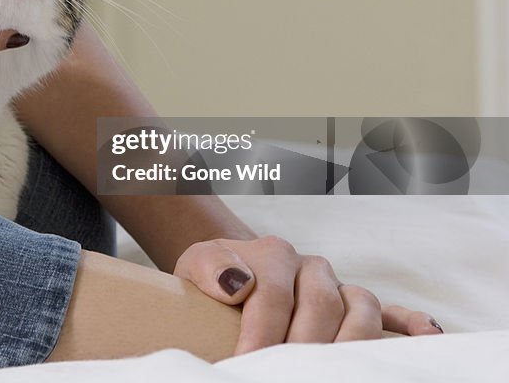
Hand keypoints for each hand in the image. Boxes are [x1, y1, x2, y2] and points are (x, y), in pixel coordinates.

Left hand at [174, 236, 442, 353]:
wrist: (231, 269)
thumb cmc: (213, 275)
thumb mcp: (197, 265)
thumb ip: (210, 267)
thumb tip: (236, 283)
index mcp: (274, 254)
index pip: (273, 293)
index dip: (261, 332)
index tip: (247, 361)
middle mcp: (311, 267)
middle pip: (320, 303)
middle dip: (304, 344)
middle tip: (287, 372)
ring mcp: (337, 286)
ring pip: (359, 307)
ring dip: (351, 341)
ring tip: (338, 368)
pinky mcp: (354, 305)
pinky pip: (391, 312)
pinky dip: (410, 324)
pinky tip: (427, 338)